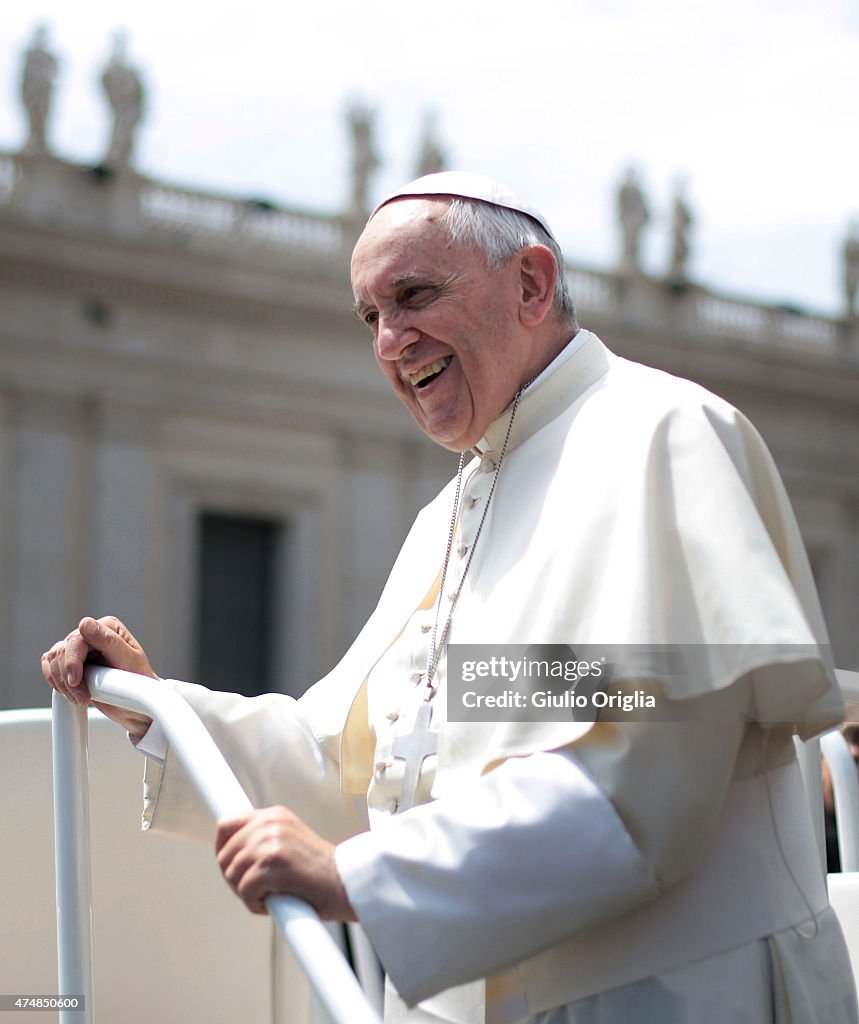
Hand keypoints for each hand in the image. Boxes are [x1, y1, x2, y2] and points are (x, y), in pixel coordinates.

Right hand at [41, 616, 157, 738]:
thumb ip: (109, 641)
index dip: (72, 660)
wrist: (136, 702)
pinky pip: (49, 667)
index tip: (75, 681)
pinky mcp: (70, 662)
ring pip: (52, 659)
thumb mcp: (129, 661)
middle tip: (82, 697)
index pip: (78, 637)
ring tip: (81, 698)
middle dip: (68, 678)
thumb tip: (86, 624)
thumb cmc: (138, 680)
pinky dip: (56, 682)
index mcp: (107, 628)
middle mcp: (92, 634)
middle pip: (62, 650)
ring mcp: (79, 648)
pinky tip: (71, 694)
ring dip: (62, 684)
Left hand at [216, 806, 355, 921]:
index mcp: (273, 814)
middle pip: (224, 854)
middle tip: (257, 889)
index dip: (222, 849)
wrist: (346, 883)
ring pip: (232, 874)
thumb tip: (230, 854)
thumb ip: (263, 839)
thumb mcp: (290, 840)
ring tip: (270, 894)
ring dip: (246, 893)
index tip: (228, 864)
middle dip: (235, 877)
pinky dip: (255, 904)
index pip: (226, 825)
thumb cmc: (319, 871)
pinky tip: (273, 903)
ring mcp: (270, 843)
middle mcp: (270, 823)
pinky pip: (244, 891)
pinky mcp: (272, 865)